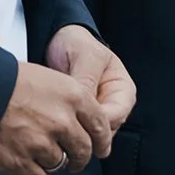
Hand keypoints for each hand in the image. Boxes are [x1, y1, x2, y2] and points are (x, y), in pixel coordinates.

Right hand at [0, 63, 105, 174]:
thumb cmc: (5, 78)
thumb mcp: (47, 77)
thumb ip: (69, 100)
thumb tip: (80, 120)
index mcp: (72, 96)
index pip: (101, 126)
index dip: (102, 141)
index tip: (101, 148)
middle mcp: (61, 121)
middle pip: (83, 151)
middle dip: (80, 157)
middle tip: (73, 158)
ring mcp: (41, 144)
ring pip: (61, 165)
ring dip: (53, 162)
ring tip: (40, 153)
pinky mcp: (21, 162)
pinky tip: (31, 166)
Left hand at [45, 25, 135, 152]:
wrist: (59, 39)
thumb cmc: (78, 43)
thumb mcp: (86, 57)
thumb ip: (87, 81)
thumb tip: (84, 106)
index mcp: (123, 92)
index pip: (115, 116)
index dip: (95, 122)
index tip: (75, 120)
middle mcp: (112, 106)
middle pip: (102, 132)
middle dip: (82, 131)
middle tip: (58, 127)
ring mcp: (95, 114)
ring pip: (88, 135)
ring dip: (72, 132)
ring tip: (52, 122)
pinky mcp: (78, 117)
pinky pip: (74, 130)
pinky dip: (64, 128)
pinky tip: (50, 123)